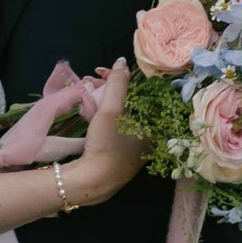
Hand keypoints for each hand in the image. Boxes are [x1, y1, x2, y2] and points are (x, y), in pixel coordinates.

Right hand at [67, 61, 144, 207]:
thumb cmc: (106, 145)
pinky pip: (114, 128)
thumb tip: (122, 61)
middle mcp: (149, 139)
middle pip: (129, 104)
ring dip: (103, 101)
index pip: (140, 93)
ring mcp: (134, 149)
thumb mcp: (111, 110)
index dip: (120, 79)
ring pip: (120, 116)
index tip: (100, 73)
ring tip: (86, 93)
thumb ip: (118, 83)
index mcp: (155, 128)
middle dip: (108, 89)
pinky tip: (90, 112)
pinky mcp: (120, 157)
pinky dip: (103, 117)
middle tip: (90, 82)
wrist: (91, 181)